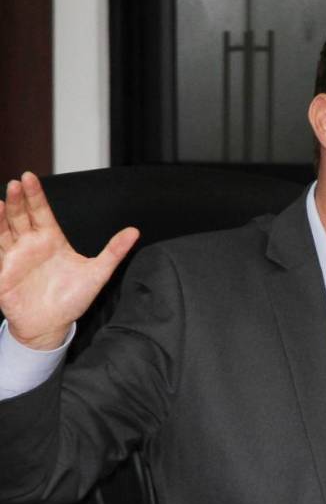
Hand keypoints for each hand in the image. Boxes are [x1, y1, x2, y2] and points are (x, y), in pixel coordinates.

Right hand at [0, 172, 138, 349]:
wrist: (52, 325)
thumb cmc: (73, 299)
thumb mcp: (98, 273)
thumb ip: (115, 251)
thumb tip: (135, 232)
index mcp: (52, 240)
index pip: (41, 212)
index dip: (35, 195)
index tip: (30, 177)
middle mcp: (31, 245)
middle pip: (22, 216)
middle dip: (18, 200)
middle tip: (17, 183)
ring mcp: (15, 258)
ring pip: (4, 231)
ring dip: (1, 216)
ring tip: (1, 200)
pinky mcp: (3, 273)